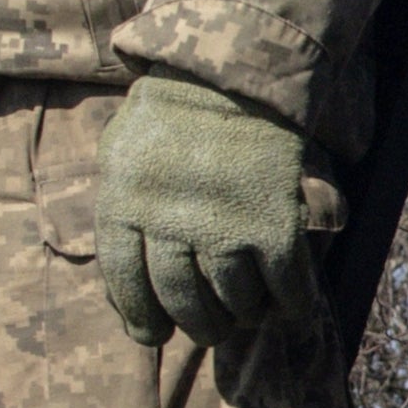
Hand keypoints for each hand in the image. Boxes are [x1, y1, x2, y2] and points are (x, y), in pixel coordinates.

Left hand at [90, 71, 318, 347]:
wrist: (232, 73)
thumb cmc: (168, 117)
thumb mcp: (119, 156)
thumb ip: (120, 214)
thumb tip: (127, 289)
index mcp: (123, 204)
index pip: (126, 283)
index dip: (139, 318)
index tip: (153, 334)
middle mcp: (170, 221)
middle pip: (181, 299)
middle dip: (196, 324)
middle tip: (206, 328)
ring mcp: (224, 224)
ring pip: (232, 299)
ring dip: (240, 315)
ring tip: (244, 313)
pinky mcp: (273, 222)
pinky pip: (284, 284)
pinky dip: (288, 303)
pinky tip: (286, 306)